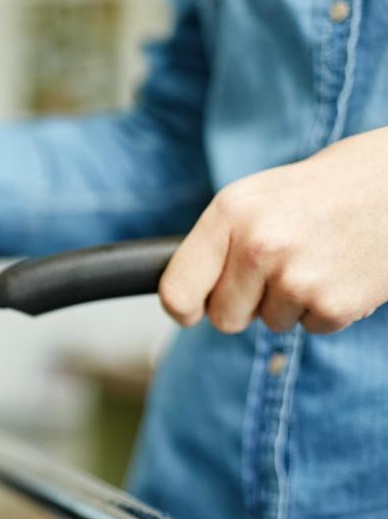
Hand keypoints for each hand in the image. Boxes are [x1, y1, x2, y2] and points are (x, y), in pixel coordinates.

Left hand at [159, 126, 387, 333]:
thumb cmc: (320, 191)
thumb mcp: (255, 198)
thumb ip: (218, 243)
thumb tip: (183, 298)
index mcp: (229, 214)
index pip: (177, 290)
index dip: (182, 308)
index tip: (189, 313)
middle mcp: (258, 246)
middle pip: (223, 317)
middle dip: (245, 304)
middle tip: (277, 269)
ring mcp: (297, 278)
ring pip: (270, 323)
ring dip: (291, 302)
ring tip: (317, 258)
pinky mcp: (335, 305)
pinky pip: (310, 327)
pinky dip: (325, 307)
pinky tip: (340, 270)